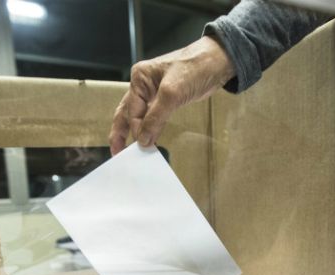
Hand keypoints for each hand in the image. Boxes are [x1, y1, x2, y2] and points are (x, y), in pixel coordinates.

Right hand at [109, 35, 235, 155]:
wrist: (218, 62)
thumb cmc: (194, 68)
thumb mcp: (172, 93)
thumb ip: (156, 117)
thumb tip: (143, 139)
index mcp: (139, 78)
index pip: (131, 110)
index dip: (136, 129)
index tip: (142, 146)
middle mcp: (143, 85)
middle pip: (126, 113)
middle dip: (120, 133)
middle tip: (116, 153)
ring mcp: (154, 93)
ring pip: (139, 116)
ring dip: (135, 133)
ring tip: (128, 152)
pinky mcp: (166, 100)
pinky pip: (153, 117)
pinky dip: (150, 129)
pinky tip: (148, 140)